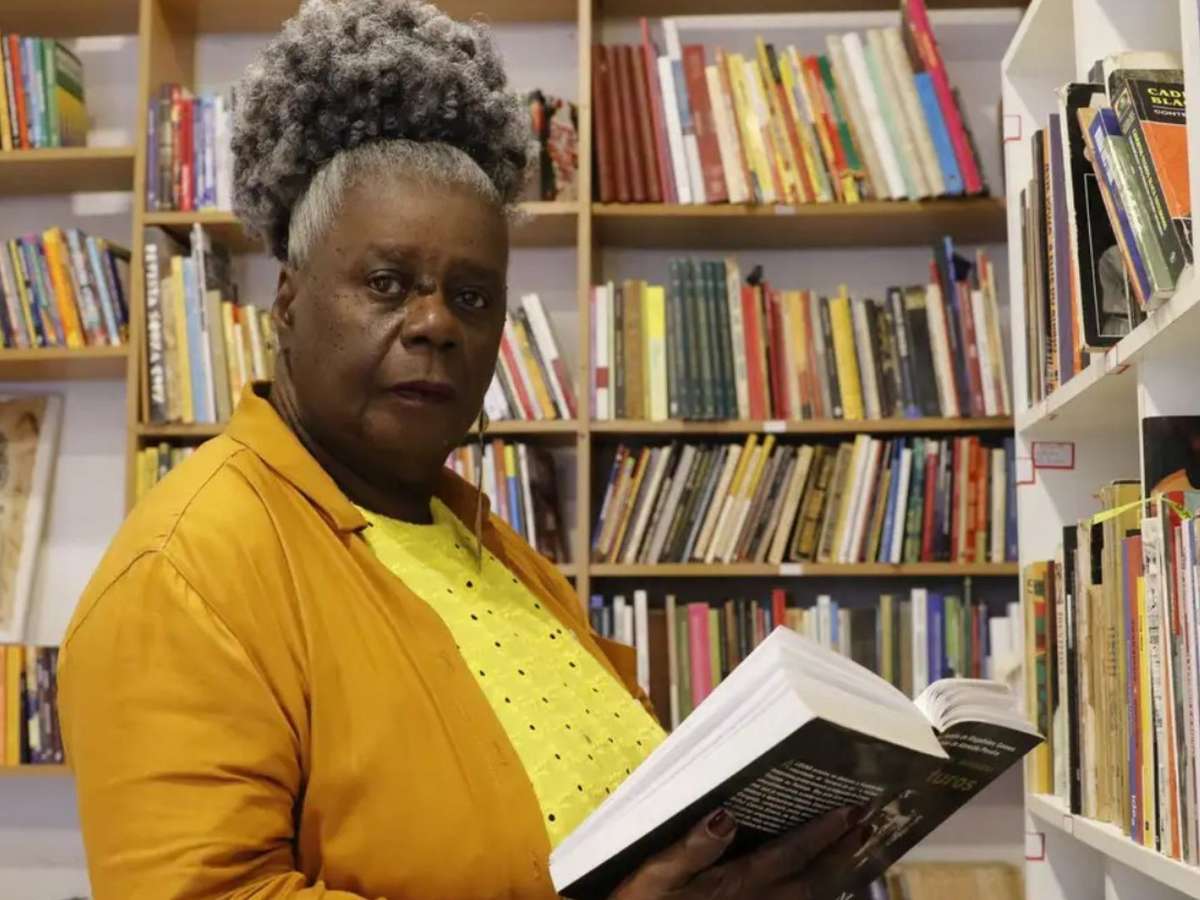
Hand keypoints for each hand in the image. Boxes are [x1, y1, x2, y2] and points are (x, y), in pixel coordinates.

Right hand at [608, 805, 864, 899]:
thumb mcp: (652, 877)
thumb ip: (689, 849)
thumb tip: (725, 815)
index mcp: (733, 885)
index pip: (788, 856)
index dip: (821, 833)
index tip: (852, 809)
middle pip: (810, 881)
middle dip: (841, 852)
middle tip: (870, 823)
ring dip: (836, 874)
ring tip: (859, 848)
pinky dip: (815, 896)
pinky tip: (824, 885)